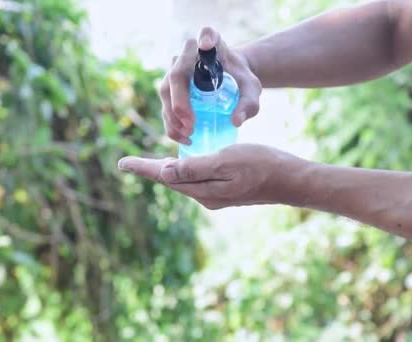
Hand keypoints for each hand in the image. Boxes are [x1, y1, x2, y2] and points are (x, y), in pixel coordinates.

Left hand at [117, 144, 302, 209]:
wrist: (290, 180)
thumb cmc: (261, 165)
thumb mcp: (225, 161)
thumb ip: (195, 168)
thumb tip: (165, 172)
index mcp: (203, 190)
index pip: (165, 178)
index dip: (143, 168)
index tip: (121, 163)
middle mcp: (206, 197)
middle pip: (172, 181)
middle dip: (152, 171)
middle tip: (131, 163)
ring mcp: (217, 195)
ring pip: (185, 181)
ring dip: (168, 171)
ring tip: (152, 164)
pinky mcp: (226, 191)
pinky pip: (198, 181)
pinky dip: (186, 170)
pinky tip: (186, 163)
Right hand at [160, 27, 261, 144]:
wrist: (230, 80)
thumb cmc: (240, 80)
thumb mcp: (251, 89)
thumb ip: (249, 103)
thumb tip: (235, 121)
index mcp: (212, 44)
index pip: (207, 33)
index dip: (205, 37)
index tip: (207, 45)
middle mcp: (188, 54)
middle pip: (177, 74)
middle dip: (180, 101)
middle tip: (191, 124)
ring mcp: (175, 70)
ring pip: (165, 91)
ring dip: (172, 116)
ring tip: (188, 134)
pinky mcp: (170, 88)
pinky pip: (165, 105)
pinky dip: (171, 125)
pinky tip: (184, 138)